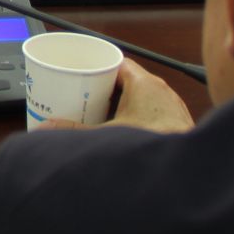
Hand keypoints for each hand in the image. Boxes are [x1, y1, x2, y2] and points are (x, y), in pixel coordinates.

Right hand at [39, 60, 194, 134]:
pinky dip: (135, 118)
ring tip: (100, 117)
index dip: (97, 66)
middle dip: (104, 89)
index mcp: (144, 83)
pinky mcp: (176, 122)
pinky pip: (151, 112)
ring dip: (120, 105)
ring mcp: (170, 106)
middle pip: (126, 80)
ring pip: (140, 98)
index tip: (80, 74)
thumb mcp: (106, 135)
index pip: (117, 63)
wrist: (187, 171)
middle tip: (83, 99)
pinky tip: (124, 134)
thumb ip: (73, 131)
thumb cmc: (154, 145)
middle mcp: (160, 90)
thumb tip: (46, 128)